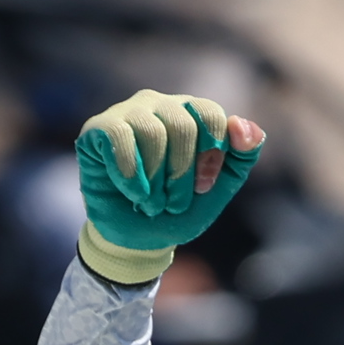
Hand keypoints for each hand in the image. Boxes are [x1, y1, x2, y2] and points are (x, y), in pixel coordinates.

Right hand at [75, 89, 266, 280]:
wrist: (137, 239)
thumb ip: (241, 158)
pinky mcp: (98, 128)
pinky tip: (134, 194)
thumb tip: (245, 127)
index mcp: (192, 114)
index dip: (211, 155)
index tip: (203, 188)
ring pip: (152, 132)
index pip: (211, 116)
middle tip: (172, 202)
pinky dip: (130, 175)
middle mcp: (160, 105)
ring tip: (151, 203)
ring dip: (155, 180)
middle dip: (181, 175)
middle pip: (182, 125)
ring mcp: (128, 113)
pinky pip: (119, 137)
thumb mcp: (217, 189)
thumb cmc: (176, 210)